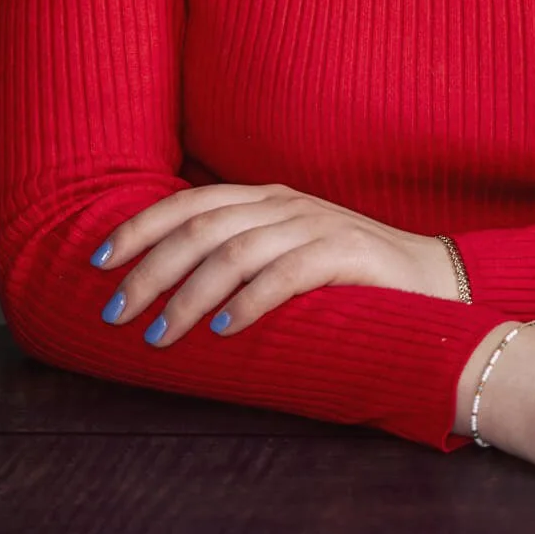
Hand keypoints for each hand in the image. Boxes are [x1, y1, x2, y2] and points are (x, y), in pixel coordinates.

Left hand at [89, 182, 454, 343]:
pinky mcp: (345, 255)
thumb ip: (238, 256)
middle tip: (116, 311)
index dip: (138, 228)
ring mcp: (314, 225)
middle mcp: (282, 204)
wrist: (436, 281)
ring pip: (234, 253)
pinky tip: (222, 330)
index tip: (98, 261)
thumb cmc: (348, 278)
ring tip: (159, 335)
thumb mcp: (285, 254)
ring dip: (188, 296)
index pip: (187, 202)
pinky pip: (285, 275)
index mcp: (263, 198)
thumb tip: (168, 285)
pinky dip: (247, 303)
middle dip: (150, 270)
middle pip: (200, 228)